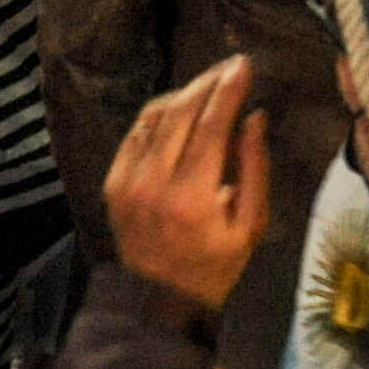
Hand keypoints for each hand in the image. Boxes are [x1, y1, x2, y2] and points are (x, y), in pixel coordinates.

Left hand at [105, 57, 273, 312]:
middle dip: (208, 82)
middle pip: (179, 111)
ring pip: (154, 116)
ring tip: (210, 85)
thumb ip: (254, 168)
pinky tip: (180, 109)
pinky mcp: (113, 182)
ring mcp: (127, 181)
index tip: (245, 65)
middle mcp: (152, 183)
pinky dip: (159, 114)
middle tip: (231, 66)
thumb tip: (255, 117)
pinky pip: (136, 133)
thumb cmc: (214, 267)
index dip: (228, 90)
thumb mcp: (250, 226)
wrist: (158, 302)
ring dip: (184, 93)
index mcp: (191, 197)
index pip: (211, 125)